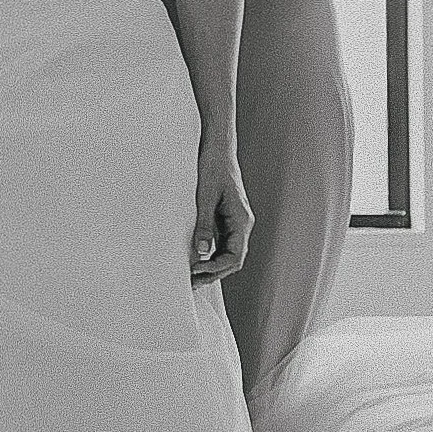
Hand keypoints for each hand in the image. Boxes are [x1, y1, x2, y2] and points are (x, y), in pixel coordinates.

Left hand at [191, 136, 251, 283]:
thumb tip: (200, 252)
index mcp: (241, 220)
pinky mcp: (225, 219)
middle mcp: (241, 224)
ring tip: (191, 276)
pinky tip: (195, 259)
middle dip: (213, 273)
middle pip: (232, 259)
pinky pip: (221, 243)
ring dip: (211, 266)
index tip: (196, 271)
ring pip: (227, 253)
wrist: (217, 149)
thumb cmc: (213, 168)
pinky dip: (210, 255)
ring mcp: (234, 223)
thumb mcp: (205, 198)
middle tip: (191, 282)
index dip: (216, 268)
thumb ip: (204, 225)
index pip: (234, 256)